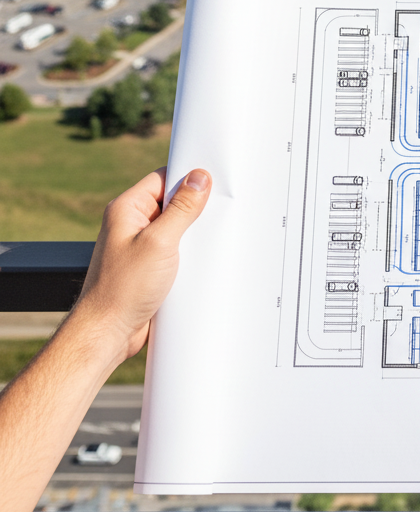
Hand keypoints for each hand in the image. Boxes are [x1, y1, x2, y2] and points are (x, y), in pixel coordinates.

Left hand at [70, 167, 211, 367]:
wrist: (107, 334)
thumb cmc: (123, 289)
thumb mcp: (159, 241)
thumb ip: (182, 208)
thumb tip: (199, 177)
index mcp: (126, 209)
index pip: (163, 178)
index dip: (188, 176)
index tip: (214, 179)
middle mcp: (132, 223)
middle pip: (172, 201)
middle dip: (196, 205)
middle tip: (219, 207)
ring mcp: (141, 245)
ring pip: (177, 226)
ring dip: (194, 231)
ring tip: (212, 235)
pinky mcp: (150, 265)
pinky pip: (176, 248)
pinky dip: (190, 250)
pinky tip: (204, 256)